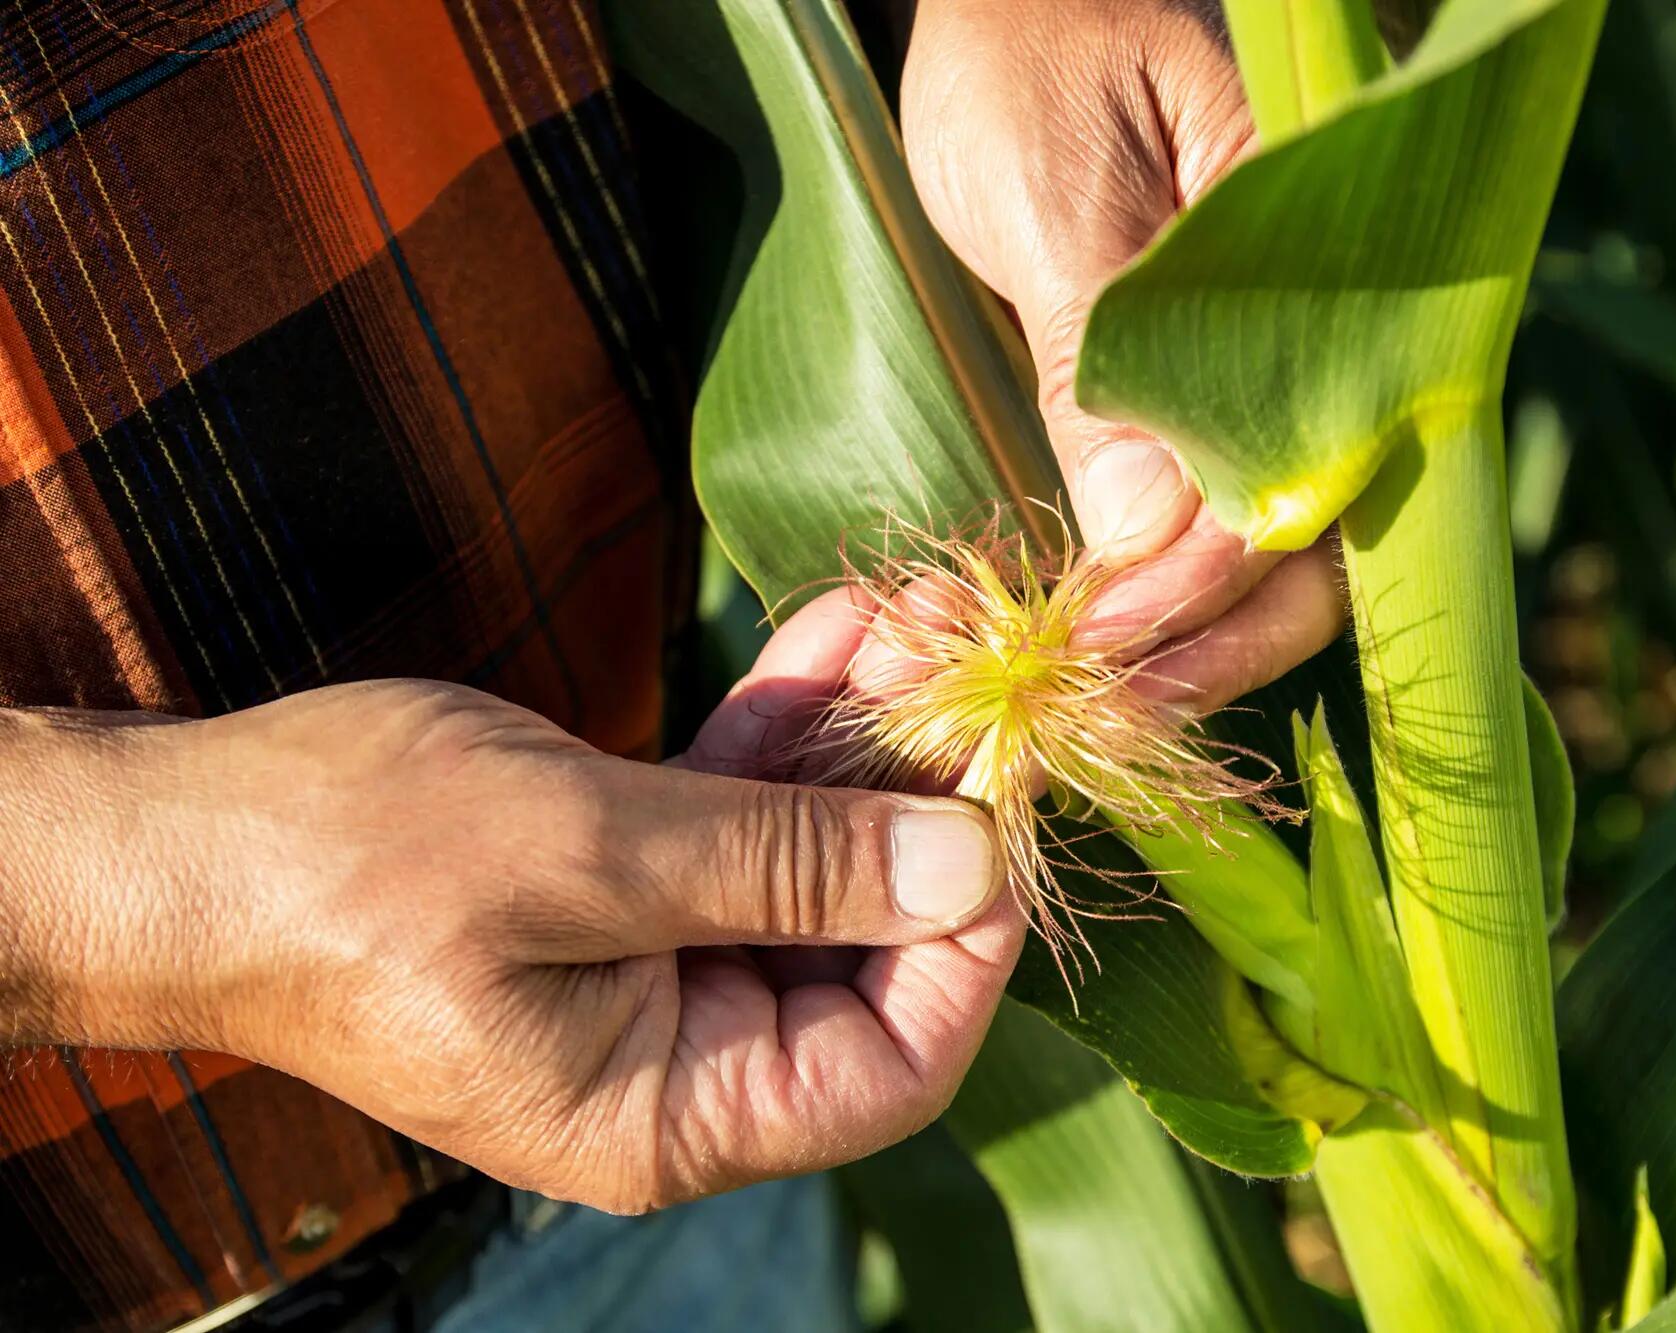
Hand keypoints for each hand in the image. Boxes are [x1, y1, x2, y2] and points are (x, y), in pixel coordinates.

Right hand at [0, 682, 1018, 1211]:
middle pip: (863, 949)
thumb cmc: (347, 865)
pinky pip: (733, 816)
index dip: (967, 945)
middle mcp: (675, 1058)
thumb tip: (969, 867)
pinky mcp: (616, 886)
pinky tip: (836, 629)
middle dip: (918, 806)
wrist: (174, 836)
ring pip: (807, 863)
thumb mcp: (591, 857)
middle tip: (962, 663)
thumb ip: (788, 868)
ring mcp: (647, 969)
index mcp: (671, 1112)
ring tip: (910, 618)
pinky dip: (780, 731)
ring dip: (859, 744)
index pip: (891, 1066)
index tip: (997, 806)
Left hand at [899, 0, 1345, 712]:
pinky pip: (1198, 521)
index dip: (1224, 576)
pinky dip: (1146, 596)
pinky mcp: (1193, 402)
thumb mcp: (1058, 193)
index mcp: (1333, 274)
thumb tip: (1154, 542)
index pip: (1322, 468)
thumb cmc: (1031, 54)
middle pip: (1314, 538)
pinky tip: (1090, 648)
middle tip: (1102, 715)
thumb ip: (1107, 360)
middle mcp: (1321, 342)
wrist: (1002, 1)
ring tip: (1090, 710)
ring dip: (1180, 642)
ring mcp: (1262, 379)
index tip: (1113, 633)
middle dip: (1212, 641)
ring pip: (1259, 550)